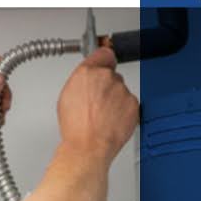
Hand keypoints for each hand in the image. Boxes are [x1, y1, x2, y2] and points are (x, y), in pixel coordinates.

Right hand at [56, 48, 137, 163]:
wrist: (88, 147)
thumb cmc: (75, 127)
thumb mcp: (67, 96)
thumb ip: (81, 80)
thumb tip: (86, 78)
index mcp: (87, 72)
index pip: (103, 53)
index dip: (103, 60)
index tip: (104, 62)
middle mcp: (107, 78)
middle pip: (112, 75)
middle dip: (107, 86)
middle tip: (97, 103)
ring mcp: (122, 91)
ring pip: (121, 91)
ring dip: (115, 100)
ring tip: (102, 116)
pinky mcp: (133, 104)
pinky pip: (130, 104)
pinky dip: (124, 112)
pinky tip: (112, 121)